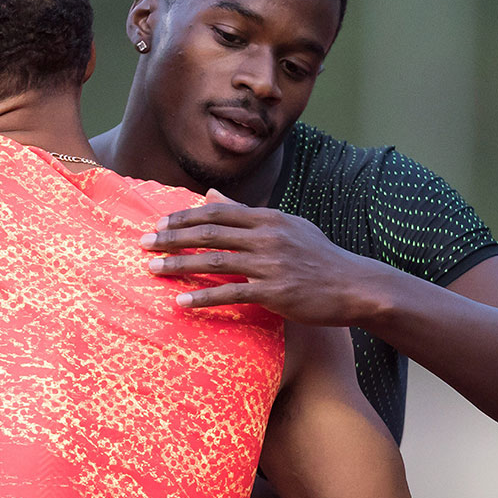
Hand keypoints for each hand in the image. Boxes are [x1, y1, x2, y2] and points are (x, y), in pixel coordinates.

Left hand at [140, 190, 388, 324]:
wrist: (354, 285)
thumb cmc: (319, 257)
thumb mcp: (286, 226)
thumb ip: (247, 212)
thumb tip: (212, 195)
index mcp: (268, 218)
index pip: (217, 212)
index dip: (185, 216)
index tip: (160, 222)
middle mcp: (267, 236)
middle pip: (209, 233)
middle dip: (172, 237)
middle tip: (144, 243)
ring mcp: (270, 264)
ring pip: (214, 261)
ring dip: (179, 264)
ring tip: (153, 269)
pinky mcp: (274, 292)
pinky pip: (230, 293)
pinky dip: (203, 297)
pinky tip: (181, 302)